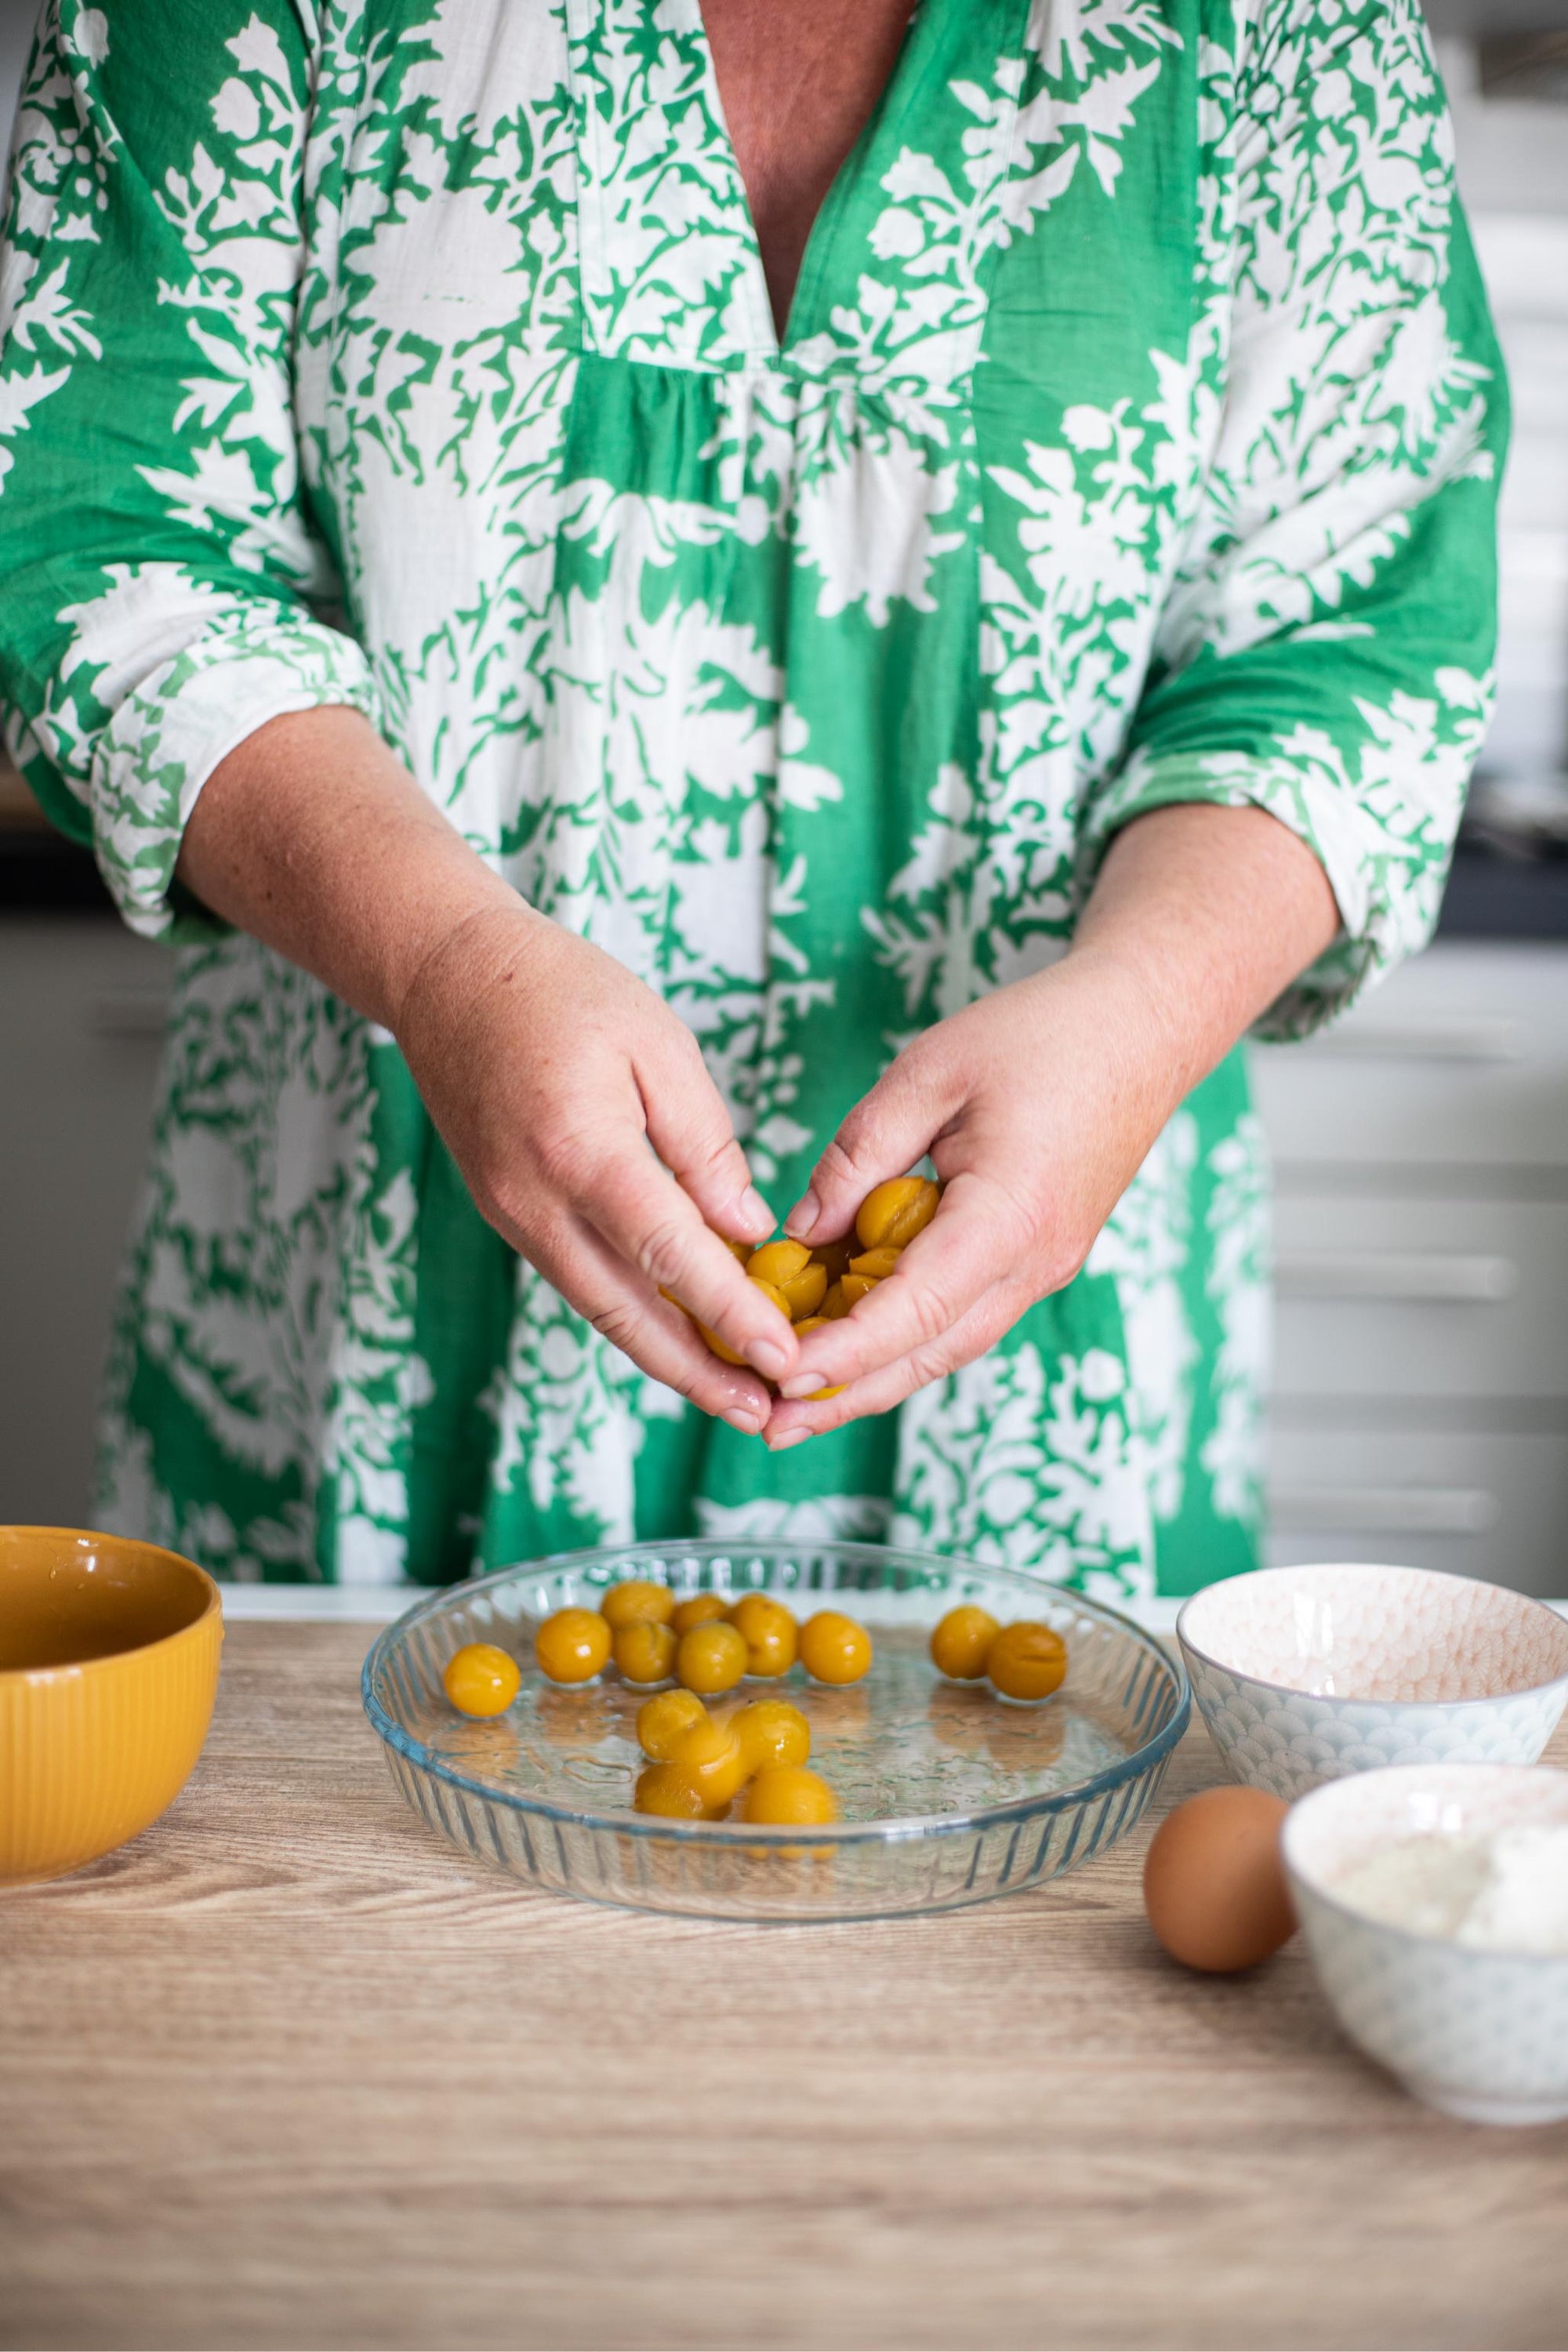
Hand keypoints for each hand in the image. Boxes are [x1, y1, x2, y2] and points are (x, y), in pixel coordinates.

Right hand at [396, 901, 795, 1431]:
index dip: (731, 1314)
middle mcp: (537, 1200)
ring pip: (599, 1308)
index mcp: (581, 1150)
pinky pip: (579, 1279)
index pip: (670, 1255)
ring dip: (665, 1358)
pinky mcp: (508, 1214)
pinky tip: (680, 1336)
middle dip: (697, 1372)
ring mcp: (513, 1215)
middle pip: (626, 1313)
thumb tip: (747, 1230)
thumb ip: (703, 1141)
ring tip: (731, 1394)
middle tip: (763, 1413)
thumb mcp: (657, 1043)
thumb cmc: (560, 990)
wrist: (445, 975)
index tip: (784, 1358)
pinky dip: (632, 1315)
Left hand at [760, 950, 1180, 1446]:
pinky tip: (852, 1338)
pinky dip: (906, 1336)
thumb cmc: (1041, 1035)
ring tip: (797, 1400)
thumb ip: (860, 1154)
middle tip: (770, 1426)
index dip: (847, 1351)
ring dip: (875, 1376)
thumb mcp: (929, 1071)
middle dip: (849, 1395)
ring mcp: (1043, 1267)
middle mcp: (1035, 1262)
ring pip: (949, 1345)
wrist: (1142, 1027)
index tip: (781, 1376)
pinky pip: (964, 1314)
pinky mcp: (1038, 1258)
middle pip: (931, 1354)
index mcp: (1010, 1216)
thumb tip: (799, 1230)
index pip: (917, 1310)